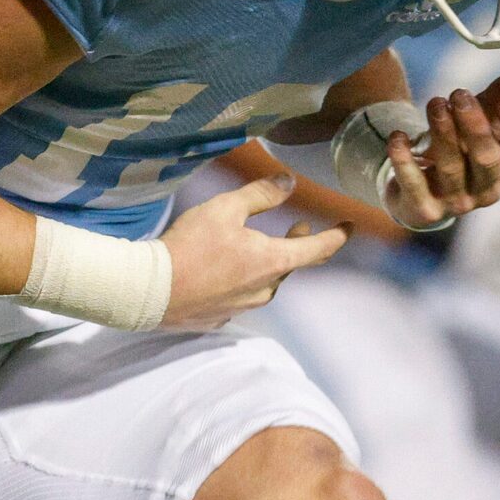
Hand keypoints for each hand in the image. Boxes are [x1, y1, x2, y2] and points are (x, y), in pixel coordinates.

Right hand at [159, 175, 347, 330]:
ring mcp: (244, 307)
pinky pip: (242, 296)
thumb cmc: (189, 246)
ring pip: (267, 282)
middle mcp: (265, 289)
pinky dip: (242, 279)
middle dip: (299, 245)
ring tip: (258, 246)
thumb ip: (261, 194)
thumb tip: (289, 182)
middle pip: (291, 265)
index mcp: (273, 261)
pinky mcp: (222, 317)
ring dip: (269, 262)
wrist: (149, 291)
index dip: (337, 235)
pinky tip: (226, 271)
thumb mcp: (226, 209)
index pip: (319, 249)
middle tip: (299, 227)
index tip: (349, 226)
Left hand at [383, 68, 499, 229]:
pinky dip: (404, 159)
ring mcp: (457, 204)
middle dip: (474, 125)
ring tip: (435, 103)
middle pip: (487, 158)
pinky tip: (398, 136)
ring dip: (443, 132)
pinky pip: (414, 183)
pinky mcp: (426, 210)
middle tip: (458, 93)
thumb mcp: (481, 119)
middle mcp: (487, 191)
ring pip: (451, 167)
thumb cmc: (460, 148)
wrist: (419, 189)